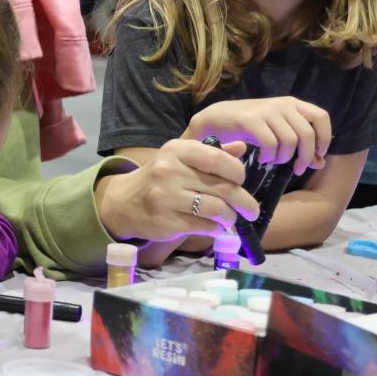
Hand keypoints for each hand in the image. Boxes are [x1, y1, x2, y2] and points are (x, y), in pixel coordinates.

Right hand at [97, 139, 258, 240]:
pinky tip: (214, 225)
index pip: (218, 159)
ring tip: (230, 218)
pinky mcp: (166, 221)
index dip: (238, 172)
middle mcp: (169, 170)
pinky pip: (204, 226)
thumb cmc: (160, 178)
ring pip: (217, 209)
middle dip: (244, 201)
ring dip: (230, 217)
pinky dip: (215, 228)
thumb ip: (212, 153)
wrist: (124, 202)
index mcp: (177, 150)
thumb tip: (242, 148)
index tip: (242, 181)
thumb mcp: (181, 158)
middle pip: (223, 187)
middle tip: (252, 210)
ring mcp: (166, 197)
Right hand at [186, 97, 331, 174]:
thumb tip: (320, 163)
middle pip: (307, 134)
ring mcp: (266, 110)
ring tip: (273, 160)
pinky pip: (270, 144)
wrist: (216, 119)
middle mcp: (282, 104)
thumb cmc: (250, 127)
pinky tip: (263, 159)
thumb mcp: (278, 133)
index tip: (316, 154)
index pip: (321, 117)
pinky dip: (269, 157)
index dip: (324, 138)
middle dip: (304, 157)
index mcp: (292, 104)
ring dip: (284, 158)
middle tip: (296, 169)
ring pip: (290, 141)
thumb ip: (300, 146)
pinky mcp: (251, 120)